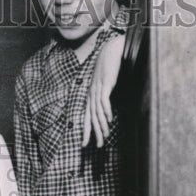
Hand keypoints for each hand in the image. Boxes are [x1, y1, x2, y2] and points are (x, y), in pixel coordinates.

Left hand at [82, 31, 125, 147]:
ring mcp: (97, 89)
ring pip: (97, 112)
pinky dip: (107, 111)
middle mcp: (92, 94)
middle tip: (97, 146)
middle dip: (93, 133)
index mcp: (91, 95)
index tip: (84, 144)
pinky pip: (104, 100)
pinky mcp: (105, 83)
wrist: (111, 49)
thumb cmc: (109, 67)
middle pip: (91, 118)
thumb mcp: (105, 83)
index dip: (85, 131)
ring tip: (104, 137)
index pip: (87, 117)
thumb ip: (105, 95)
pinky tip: (110, 119)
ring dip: (101, 125)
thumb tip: (107, 108)